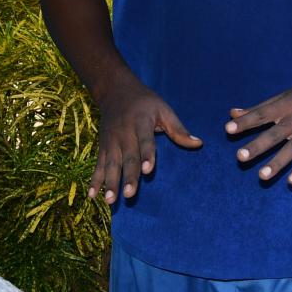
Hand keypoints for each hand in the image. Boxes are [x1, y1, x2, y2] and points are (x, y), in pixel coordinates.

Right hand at [90, 79, 201, 203]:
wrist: (115, 90)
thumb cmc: (145, 102)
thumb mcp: (164, 109)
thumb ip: (178, 129)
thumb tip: (198, 144)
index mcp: (141, 123)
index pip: (145, 141)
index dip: (146, 155)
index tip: (147, 170)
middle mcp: (124, 134)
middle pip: (127, 158)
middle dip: (128, 176)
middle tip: (129, 194)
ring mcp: (111, 142)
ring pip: (110, 164)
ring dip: (109, 183)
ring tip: (110, 200)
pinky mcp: (102, 147)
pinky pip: (98, 166)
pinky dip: (95, 180)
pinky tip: (93, 196)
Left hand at [225, 79, 291, 186]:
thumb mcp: (284, 97)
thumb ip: (259, 108)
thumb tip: (232, 113)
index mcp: (285, 105)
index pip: (261, 113)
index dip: (245, 121)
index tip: (228, 128)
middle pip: (275, 134)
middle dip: (258, 146)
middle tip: (240, 157)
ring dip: (277, 163)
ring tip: (262, 176)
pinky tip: (290, 181)